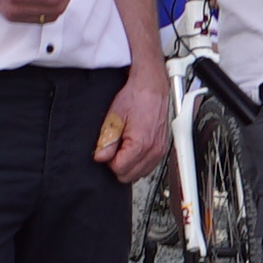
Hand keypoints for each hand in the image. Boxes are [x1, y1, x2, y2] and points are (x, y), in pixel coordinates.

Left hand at [100, 60, 170, 179]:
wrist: (151, 86)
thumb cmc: (136, 97)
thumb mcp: (114, 117)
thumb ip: (107, 141)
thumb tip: (100, 157)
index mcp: (141, 143)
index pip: (119, 169)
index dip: (108, 161)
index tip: (106, 149)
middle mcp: (154, 150)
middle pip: (130, 176)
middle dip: (119, 165)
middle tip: (114, 148)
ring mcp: (160, 150)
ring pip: (140, 174)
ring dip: (129, 165)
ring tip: (124, 146)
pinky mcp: (162, 148)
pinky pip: (148, 166)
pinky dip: (139, 162)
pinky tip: (133, 149)